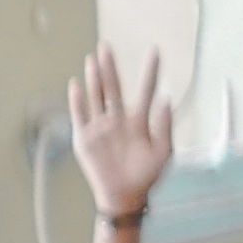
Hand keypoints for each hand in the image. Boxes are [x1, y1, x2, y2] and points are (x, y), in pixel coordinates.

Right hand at [66, 49, 178, 220]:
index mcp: (139, 121)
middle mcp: (118, 119)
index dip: (149, 71)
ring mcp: (100, 127)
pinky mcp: (85, 139)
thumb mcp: (163, 151)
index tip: (155, 51)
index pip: (145, 90)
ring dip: (94, 78)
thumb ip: (164, 125)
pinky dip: (77, 101)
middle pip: (114, 88)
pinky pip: (80, 116)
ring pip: (96, 97)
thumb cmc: (147, 175)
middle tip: (108, 46)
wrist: (126, 196)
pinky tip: (76, 85)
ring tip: (94, 59)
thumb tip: (166, 99)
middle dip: (111, 67)